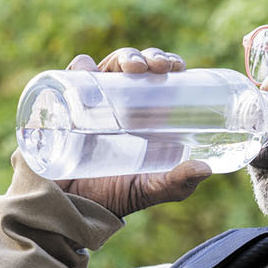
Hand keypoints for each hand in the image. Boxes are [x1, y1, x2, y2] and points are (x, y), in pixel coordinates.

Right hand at [50, 47, 210, 218]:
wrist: (69, 211)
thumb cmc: (111, 198)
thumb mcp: (148, 190)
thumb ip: (176, 183)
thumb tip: (205, 169)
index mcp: (139, 114)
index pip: (154, 76)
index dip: (166, 62)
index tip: (176, 66)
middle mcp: (114, 103)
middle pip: (132, 65)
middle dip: (148, 56)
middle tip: (158, 67)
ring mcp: (88, 103)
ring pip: (105, 65)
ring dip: (122, 57)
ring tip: (133, 68)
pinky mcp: (63, 107)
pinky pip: (69, 78)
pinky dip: (80, 68)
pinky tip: (91, 70)